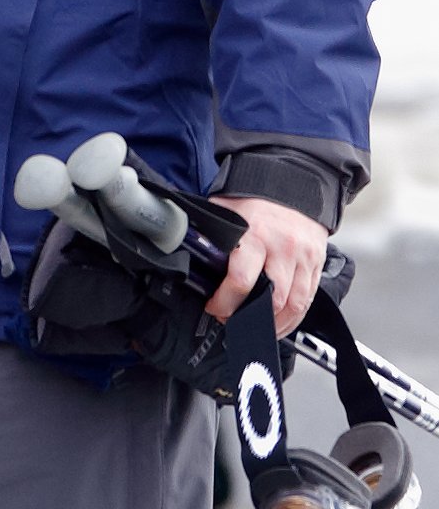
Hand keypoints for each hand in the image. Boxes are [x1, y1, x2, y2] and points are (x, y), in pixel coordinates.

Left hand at [204, 196, 327, 336]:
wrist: (293, 178)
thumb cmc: (254, 196)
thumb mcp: (227, 209)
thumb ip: (214, 234)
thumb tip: (190, 253)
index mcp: (255, 236)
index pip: (242, 280)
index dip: (226, 302)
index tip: (215, 309)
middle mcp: (283, 250)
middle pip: (272, 299)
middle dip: (251, 318)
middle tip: (235, 323)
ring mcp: (303, 259)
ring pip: (295, 305)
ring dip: (276, 325)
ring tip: (257, 330)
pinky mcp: (317, 265)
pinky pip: (309, 299)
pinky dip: (296, 317)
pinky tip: (281, 323)